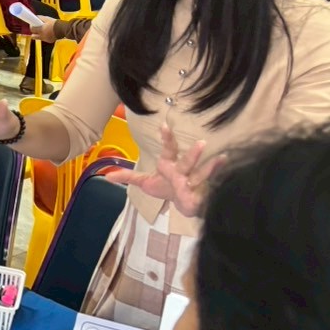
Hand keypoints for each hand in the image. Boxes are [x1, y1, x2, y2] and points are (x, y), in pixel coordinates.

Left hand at [29, 16, 58, 42]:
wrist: (63, 29)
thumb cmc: (55, 23)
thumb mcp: (47, 19)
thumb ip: (41, 18)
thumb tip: (36, 17)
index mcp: (41, 29)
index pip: (32, 29)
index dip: (31, 26)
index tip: (32, 24)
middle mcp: (42, 36)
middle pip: (33, 36)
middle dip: (34, 32)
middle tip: (36, 29)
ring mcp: (46, 39)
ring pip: (39, 38)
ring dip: (39, 35)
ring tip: (43, 30)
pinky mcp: (49, 41)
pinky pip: (44, 39)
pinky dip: (45, 36)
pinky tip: (48, 33)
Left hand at [104, 123, 222, 218]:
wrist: (183, 204)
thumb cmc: (166, 187)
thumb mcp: (145, 182)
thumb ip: (128, 177)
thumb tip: (106, 176)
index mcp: (170, 164)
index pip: (169, 149)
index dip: (167, 138)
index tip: (164, 125)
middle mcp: (183, 171)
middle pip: (188, 161)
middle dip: (193, 153)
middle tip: (202, 142)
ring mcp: (193, 183)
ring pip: (202, 174)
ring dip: (211, 168)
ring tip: (222, 159)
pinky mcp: (199, 197)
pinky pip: (203, 195)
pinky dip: (206, 196)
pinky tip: (217, 192)